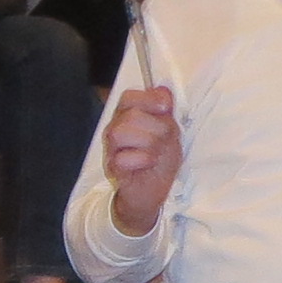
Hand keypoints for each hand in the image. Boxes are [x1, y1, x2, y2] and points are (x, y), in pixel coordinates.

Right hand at [102, 86, 182, 231]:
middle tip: (165, 141)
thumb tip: (163, 91)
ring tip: (156, 153)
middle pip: (130, 115)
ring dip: (148, 143)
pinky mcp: (113, 169)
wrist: (152, 191)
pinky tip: (148, 165)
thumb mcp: (170, 132)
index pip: (129, 97)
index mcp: (128, 116)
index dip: (148, 99)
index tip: (165, 108)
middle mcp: (115, 129)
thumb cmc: (159, 160)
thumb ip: (165, 111)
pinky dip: (142, 160)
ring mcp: (111, 149)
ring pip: (121, 133)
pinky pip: (123, 158)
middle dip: (156, 127)